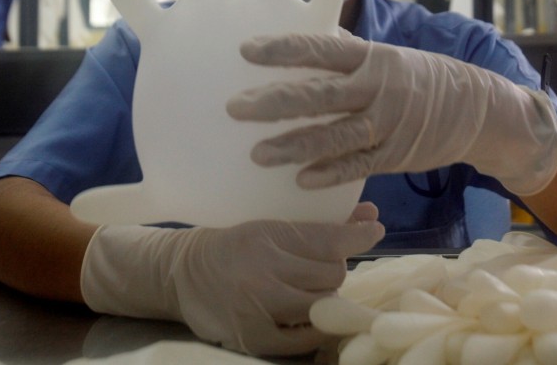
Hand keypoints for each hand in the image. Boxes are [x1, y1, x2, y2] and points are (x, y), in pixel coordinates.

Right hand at [80, 204, 383, 355]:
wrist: (182, 274)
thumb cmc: (234, 245)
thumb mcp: (269, 225)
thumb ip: (318, 225)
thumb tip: (371, 217)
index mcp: (266, 236)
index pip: (328, 239)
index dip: (358, 233)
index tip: (374, 228)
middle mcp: (263, 271)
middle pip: (332, 274)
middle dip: (333, 270)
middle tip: (317, 268)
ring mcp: (259, 308)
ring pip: (324, 305)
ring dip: (326, 298)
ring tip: (309, 291)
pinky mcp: (255, 338)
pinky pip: (307, 338)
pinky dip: (315, 327)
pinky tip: (307, 317)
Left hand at [227, 32, 556, 196]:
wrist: (478, 109)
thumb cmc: (421, 79)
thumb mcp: (388, 57)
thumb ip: (348, 52)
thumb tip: (306, 35)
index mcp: (371, 57)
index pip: (321, 49)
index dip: (283, 50)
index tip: (246, 50)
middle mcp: (378, 88)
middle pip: (320, 94)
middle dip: (276, 102)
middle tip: (235, 108)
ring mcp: (388, 124)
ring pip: (334, 135)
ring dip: (294, 145)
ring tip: (257, 154)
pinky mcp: (396, 155)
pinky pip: (358, 166)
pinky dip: (330, 173)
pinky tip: (300, 180)